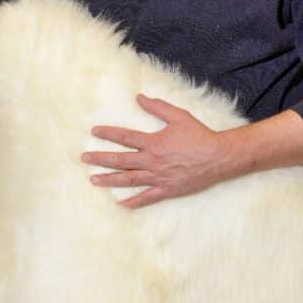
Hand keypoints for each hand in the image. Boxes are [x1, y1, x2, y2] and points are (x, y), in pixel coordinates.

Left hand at [81, 94, 233, 208]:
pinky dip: (133, 202)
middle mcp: (152, 161)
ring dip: (109, 180)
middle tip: (84, 159)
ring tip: (93, 180)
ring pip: (129, 180)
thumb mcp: (178, 116)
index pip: (124, 137)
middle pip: (121, 160)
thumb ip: (157, 107)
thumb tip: (139, 98)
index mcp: (154, 142)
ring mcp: (159, 177)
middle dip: (100, 159)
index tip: (94, 132)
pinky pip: (147, 197)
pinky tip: (121, 204)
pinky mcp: (167, 189)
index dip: (108, 133)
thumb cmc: (199, 135)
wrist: (218, 157)